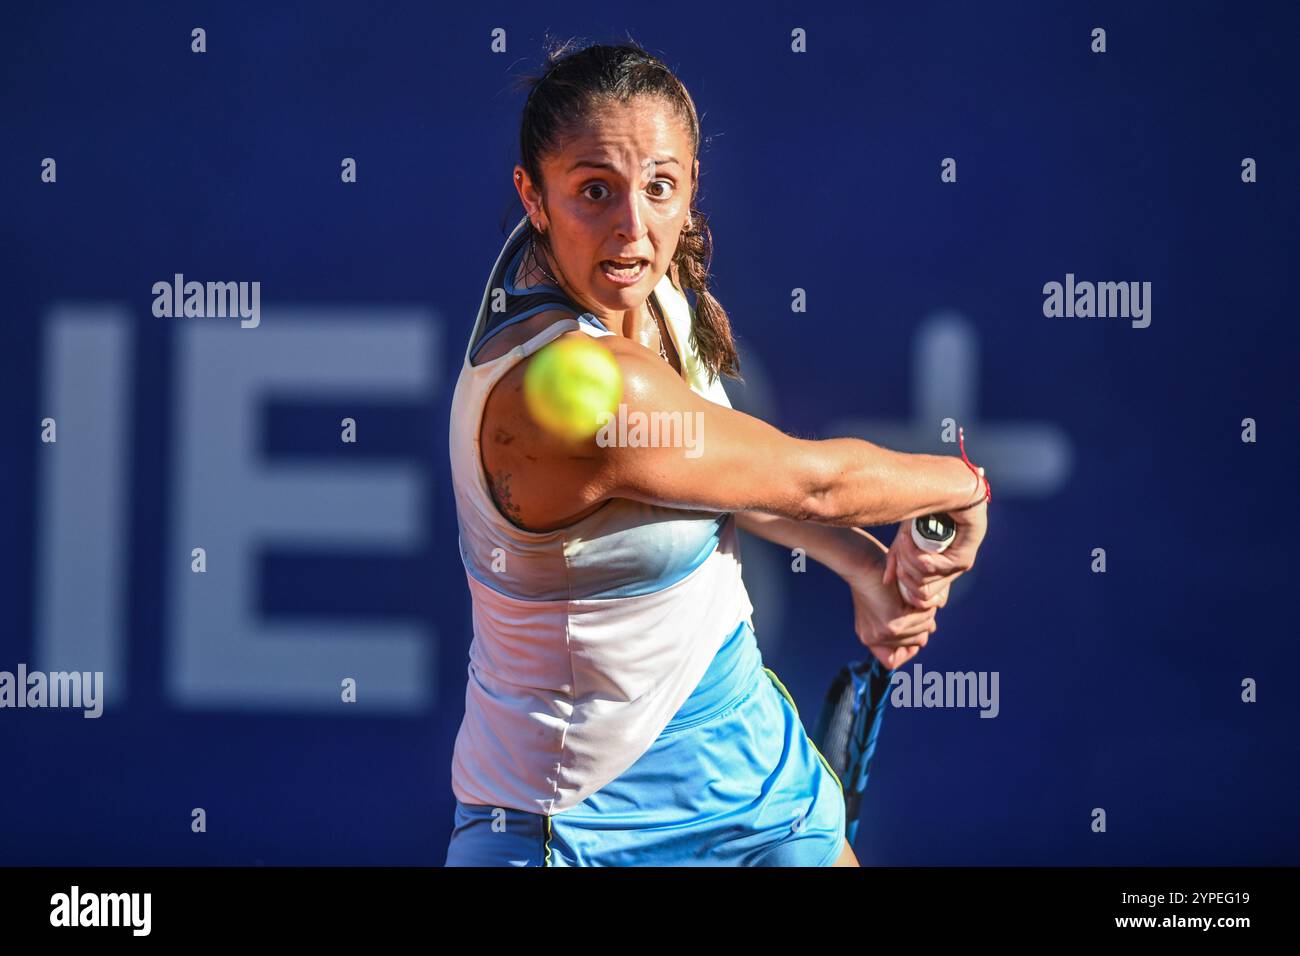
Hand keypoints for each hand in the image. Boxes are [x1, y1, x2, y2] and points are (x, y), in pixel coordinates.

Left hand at [839, 539, 937, 669]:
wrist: (864, 563)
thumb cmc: (878, 578)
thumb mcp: (889, 604)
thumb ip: (905, 623)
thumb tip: (930, 631)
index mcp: (870, 638)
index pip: (892, 661)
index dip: (908, 646)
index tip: (910, 624)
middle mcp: (872, 639)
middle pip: (915, 644)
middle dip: (920, 623)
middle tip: (912, 603)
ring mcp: (882, 634)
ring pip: (921, 631)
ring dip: (923, 613)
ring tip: (911, 597)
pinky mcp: (892, 625)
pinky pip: (921, 622)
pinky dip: (923, 608)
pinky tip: (914, 595)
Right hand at [883, 497, 986, 608]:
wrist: (943, 483)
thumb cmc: (924, 508)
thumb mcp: (905, 538)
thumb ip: (897, 560)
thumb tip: (887, 581)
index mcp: (940, 568)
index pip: (922, 596)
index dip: (904, 586)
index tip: (895, 567)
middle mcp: (951, 569)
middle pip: (921, 591)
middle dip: (903, 570)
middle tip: (899, 545)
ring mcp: (960, 564)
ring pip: (924, 579)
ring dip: (907, 558)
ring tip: (905, 535)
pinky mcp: (964, 556)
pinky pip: (933, 566)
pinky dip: (915, 553)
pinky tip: (909, 536)